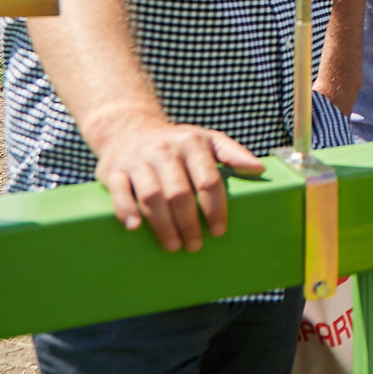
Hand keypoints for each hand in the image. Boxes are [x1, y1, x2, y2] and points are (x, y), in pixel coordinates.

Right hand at [88, 111, 264, 252]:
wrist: (129, 127)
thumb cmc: (176, 142)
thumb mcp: (207, 139)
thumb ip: (233, 153)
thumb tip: (259, 169)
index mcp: (192, 143)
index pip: (208, 181)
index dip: (215, 208)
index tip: (219, 230)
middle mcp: (164, 150)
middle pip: (179, 194)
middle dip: (189, 224)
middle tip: (195, 246)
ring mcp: (137, 160)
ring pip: (151, 197)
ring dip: (163, 225)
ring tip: (173, 245)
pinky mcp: (113, 170)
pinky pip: (119, 192)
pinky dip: (126, 211)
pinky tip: (135, 228)